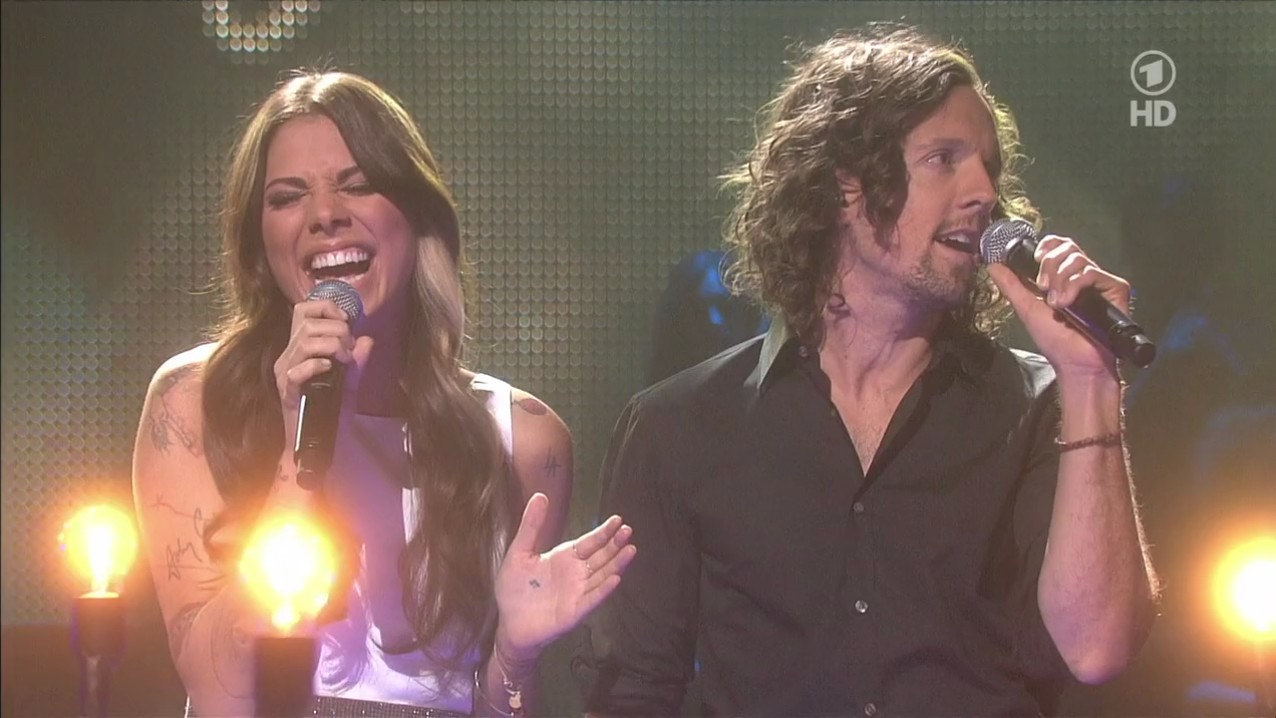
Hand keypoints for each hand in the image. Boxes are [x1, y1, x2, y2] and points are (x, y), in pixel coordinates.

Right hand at [272, 299, 372, 448]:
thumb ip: (358, 359)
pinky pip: (297, 370)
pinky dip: (317, 365)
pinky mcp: (287, 392)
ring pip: (304, 342)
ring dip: (332, 345)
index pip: (303, 310)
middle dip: (337, 330)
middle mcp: (288, 356)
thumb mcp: (350, 380)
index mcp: (299, 348)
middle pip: (307, 323)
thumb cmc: (332, 411)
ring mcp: (285, 374)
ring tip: (345, 360)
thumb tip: (367, 339)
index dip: (326, 308)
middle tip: (350, 349)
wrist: (320, 443)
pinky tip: (331, 369)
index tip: (347, 322)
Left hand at [494, 493, 635, 662]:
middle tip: (627, 530)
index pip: (589, 542)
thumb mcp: (519, 552)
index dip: (603, 532)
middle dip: (615, 544)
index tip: (617, 520)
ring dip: (617, 564)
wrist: (509, 623)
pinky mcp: (575, 611)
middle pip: (601, 556)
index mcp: (564, 558)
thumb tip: (540, 495)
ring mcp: (578, 593)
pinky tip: (615, 579)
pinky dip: (604, 589)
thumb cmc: (514, 588)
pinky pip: (592, 599)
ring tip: (631, 550)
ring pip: (602, 575)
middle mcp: (576, 574)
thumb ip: (531, 526)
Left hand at [986, 234, 1130, 379]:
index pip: (1058, 246)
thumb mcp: (1026, 308)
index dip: (1047, 247)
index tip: (1035, 261)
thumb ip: (1011, 285)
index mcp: (1064, 278)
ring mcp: (1099, 282)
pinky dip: (1074, 285)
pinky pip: (1091, 272)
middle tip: (1043, 288)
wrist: (1075, 362)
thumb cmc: (1055, 341)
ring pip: (1077, 259)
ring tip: (1057, 304)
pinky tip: (1069, 303)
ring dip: (1060, 280)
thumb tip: (993, 264)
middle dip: (1049, 264)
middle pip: (1067, 247)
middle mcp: (1082, 277)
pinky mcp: (1115, 288)